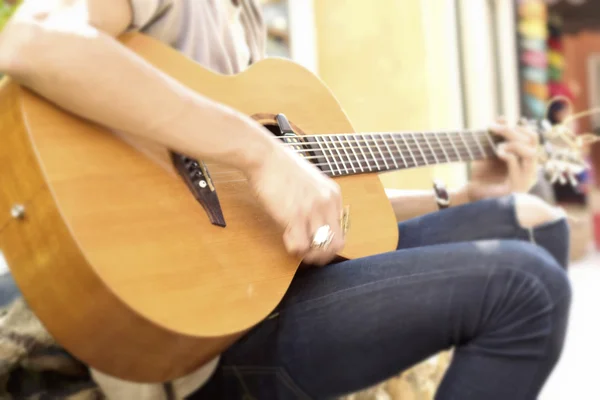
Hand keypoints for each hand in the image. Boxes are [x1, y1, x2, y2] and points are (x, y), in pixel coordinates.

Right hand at [246, 144, 344, 265]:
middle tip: (308, 253)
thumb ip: (317, 200)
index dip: (328, 241)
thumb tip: (314, 223)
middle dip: (322, 254)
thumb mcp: (310, 181)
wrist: (264, 156)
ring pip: (320, 248)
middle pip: (336, 244)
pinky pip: (300, 246)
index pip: (341, 230)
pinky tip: (285, 237)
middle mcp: (327, 203)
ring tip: (296, 247)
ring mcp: (313, 210)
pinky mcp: (295, 216)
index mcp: (333, 195)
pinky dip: (293, 248)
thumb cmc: (280, 167)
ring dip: (308, 254)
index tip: (315, 242)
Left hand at [464, 118, 538, 201]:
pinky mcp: (517, 189)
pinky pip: (519, 167)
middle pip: (532, 141)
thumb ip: (496, 137)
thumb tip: (503, 118)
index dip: (516, 126)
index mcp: (526, 160)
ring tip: (497, 144)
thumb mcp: (488, 153)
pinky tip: (497, 152)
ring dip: (513, 143)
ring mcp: (526, 180)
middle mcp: (530, 169)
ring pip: (531, 153)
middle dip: (512, 131)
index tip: (496, 124)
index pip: (531, 137)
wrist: (470, 198)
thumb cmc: (480, 176)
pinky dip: (509, 156)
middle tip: (493, 128)